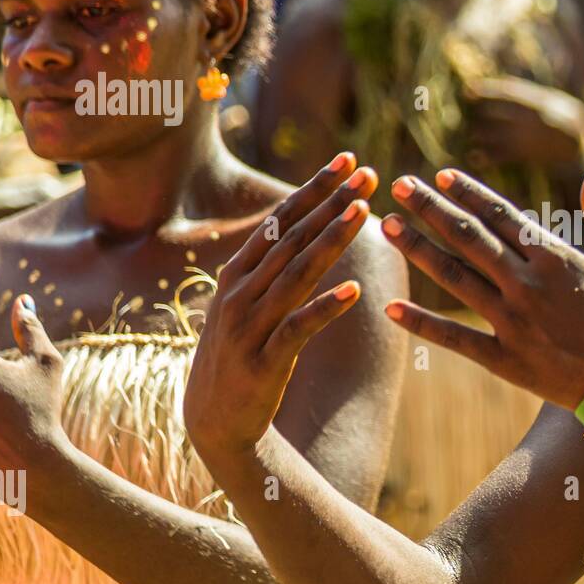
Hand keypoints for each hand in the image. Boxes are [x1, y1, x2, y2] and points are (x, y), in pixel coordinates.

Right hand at [183, 153, 376, 461]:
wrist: (214, 423)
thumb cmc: (240, 355)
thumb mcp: (248, 304)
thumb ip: (273, 268)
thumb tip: (306, 225)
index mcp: (237, 273)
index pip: (282, 220)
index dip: (316, 187)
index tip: (349, 159)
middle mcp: (239, 293)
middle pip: (293, 238)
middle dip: (332, 202)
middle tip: (368, 173)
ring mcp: (249, 327)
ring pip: (297, 274)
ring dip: (331, 240)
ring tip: (363, 212)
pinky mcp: (263, 363)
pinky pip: (299, 329)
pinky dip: (326, 308)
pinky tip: (355, 292)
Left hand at [379, 168, 583, 409]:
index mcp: (556, 257)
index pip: (502, 215)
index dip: (469, 193)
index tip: (442, 175)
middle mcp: (528, 284)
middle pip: (468, 237)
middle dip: (431, 208)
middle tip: (399, 186)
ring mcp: (514, 322)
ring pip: (456, 278)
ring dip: (418, 250)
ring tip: (387, 227)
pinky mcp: (507, 360)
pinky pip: (456, 339)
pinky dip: (422, 324)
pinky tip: (392, 309)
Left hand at [464, 76, 583, 168]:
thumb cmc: (573, 124)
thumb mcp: (561, 102)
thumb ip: (536, 96)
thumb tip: (507, 87)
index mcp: (543, 102)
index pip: (510, 93)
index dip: (487, 90)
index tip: (468, 89)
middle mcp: (536, 119)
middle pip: (501, 112)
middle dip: (482, 111)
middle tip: (462, 110)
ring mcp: (533, 138)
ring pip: (500, 134)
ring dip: (482, 134)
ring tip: (472, 134)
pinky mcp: (532, 156)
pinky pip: (505, 156)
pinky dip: (488, 156)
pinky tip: (474, 157)